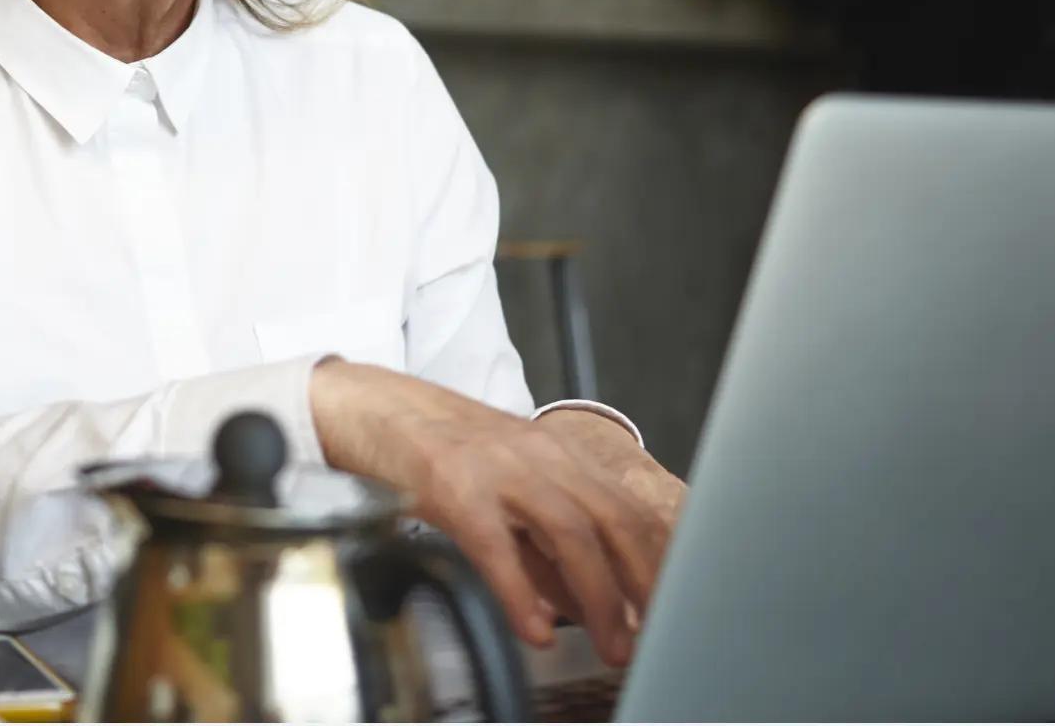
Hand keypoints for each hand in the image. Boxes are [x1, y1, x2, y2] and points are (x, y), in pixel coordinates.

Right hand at [310, 360, 669, 667]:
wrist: (374, 408)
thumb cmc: (443, 454)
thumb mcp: (508, 493)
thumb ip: (550, 551)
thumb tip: (595, 609)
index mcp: (559, 457)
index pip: (631, 512)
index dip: (662, 566)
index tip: (680, 612)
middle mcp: (540, 455)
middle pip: (616, 520)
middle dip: (648, 585)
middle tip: (661, 639)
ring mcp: (498, 467)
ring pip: (571, 531)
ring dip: (601, 597)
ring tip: (615, 646)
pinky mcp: (454, 485)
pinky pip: (498, 545)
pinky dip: (522, 593)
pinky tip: (536, 629)